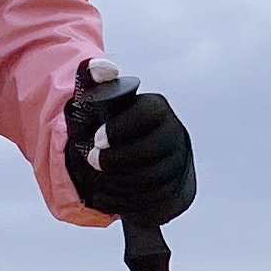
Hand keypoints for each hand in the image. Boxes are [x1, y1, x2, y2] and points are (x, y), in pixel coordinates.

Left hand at [64, 81, 197, 221]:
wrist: (126, 150)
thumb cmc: (110, 121)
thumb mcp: (100, 97)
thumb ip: (95, 77)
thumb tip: (107, 69)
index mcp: (156, 108)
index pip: (147, 115)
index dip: (121, 128)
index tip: (97, 139)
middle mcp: (174, 133)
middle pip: (153, 150)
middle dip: (118, 158)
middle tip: (92, 161)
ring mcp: (177, 162)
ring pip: (154, 177)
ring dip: (121, 181)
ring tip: (100, 178)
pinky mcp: (175, 187)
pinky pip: (156, 198)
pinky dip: (130, 200)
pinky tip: (110, 194)